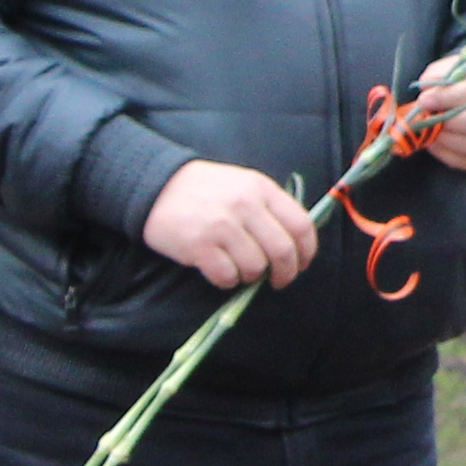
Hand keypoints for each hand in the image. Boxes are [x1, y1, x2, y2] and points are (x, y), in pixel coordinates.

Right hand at [142, 160, 315, 292]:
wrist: (158, 187)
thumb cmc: (206, 189)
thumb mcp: (244, 185)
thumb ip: (269, 208)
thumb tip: (295, 244)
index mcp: (261, 189)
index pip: (301, 224)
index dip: (307, 251)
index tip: (302, 263)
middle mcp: (245, 206)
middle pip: (283, 251)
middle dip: (286, 273)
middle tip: (279, 280)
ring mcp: (222, 226)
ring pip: (255, 267)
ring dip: (252, 276)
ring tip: (240, 269)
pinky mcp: (199, 246)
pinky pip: (227, 276)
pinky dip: (228, 280)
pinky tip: (220, 270)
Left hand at [396, 52, 465, 169]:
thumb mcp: (457, 65)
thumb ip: (440, 75)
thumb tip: (426, 93)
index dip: (449, 97)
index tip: (425, 100)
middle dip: (450, 123)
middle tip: (427, 119)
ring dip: (449, 141)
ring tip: (430, 132)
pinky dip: (449, 155)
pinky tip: (435, 143)